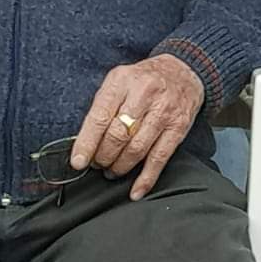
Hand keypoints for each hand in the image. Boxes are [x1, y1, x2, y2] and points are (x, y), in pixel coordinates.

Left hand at [70, 55, 203, 200]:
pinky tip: (135, 190)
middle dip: (103, 156)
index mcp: (122, 80)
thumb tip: (85, 141)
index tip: (78, 161)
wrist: (182, 71)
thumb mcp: (119, 80)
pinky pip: (159, 158)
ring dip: (120, 167)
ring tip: (112, 171)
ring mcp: (163, 111)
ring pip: (136, 149)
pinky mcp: (178, 127)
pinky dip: (146, 178)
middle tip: (97, 164)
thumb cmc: (144, 79)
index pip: (100, 117)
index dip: (87, 143)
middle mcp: (143, 93)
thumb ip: (103, 106)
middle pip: (117, 135)